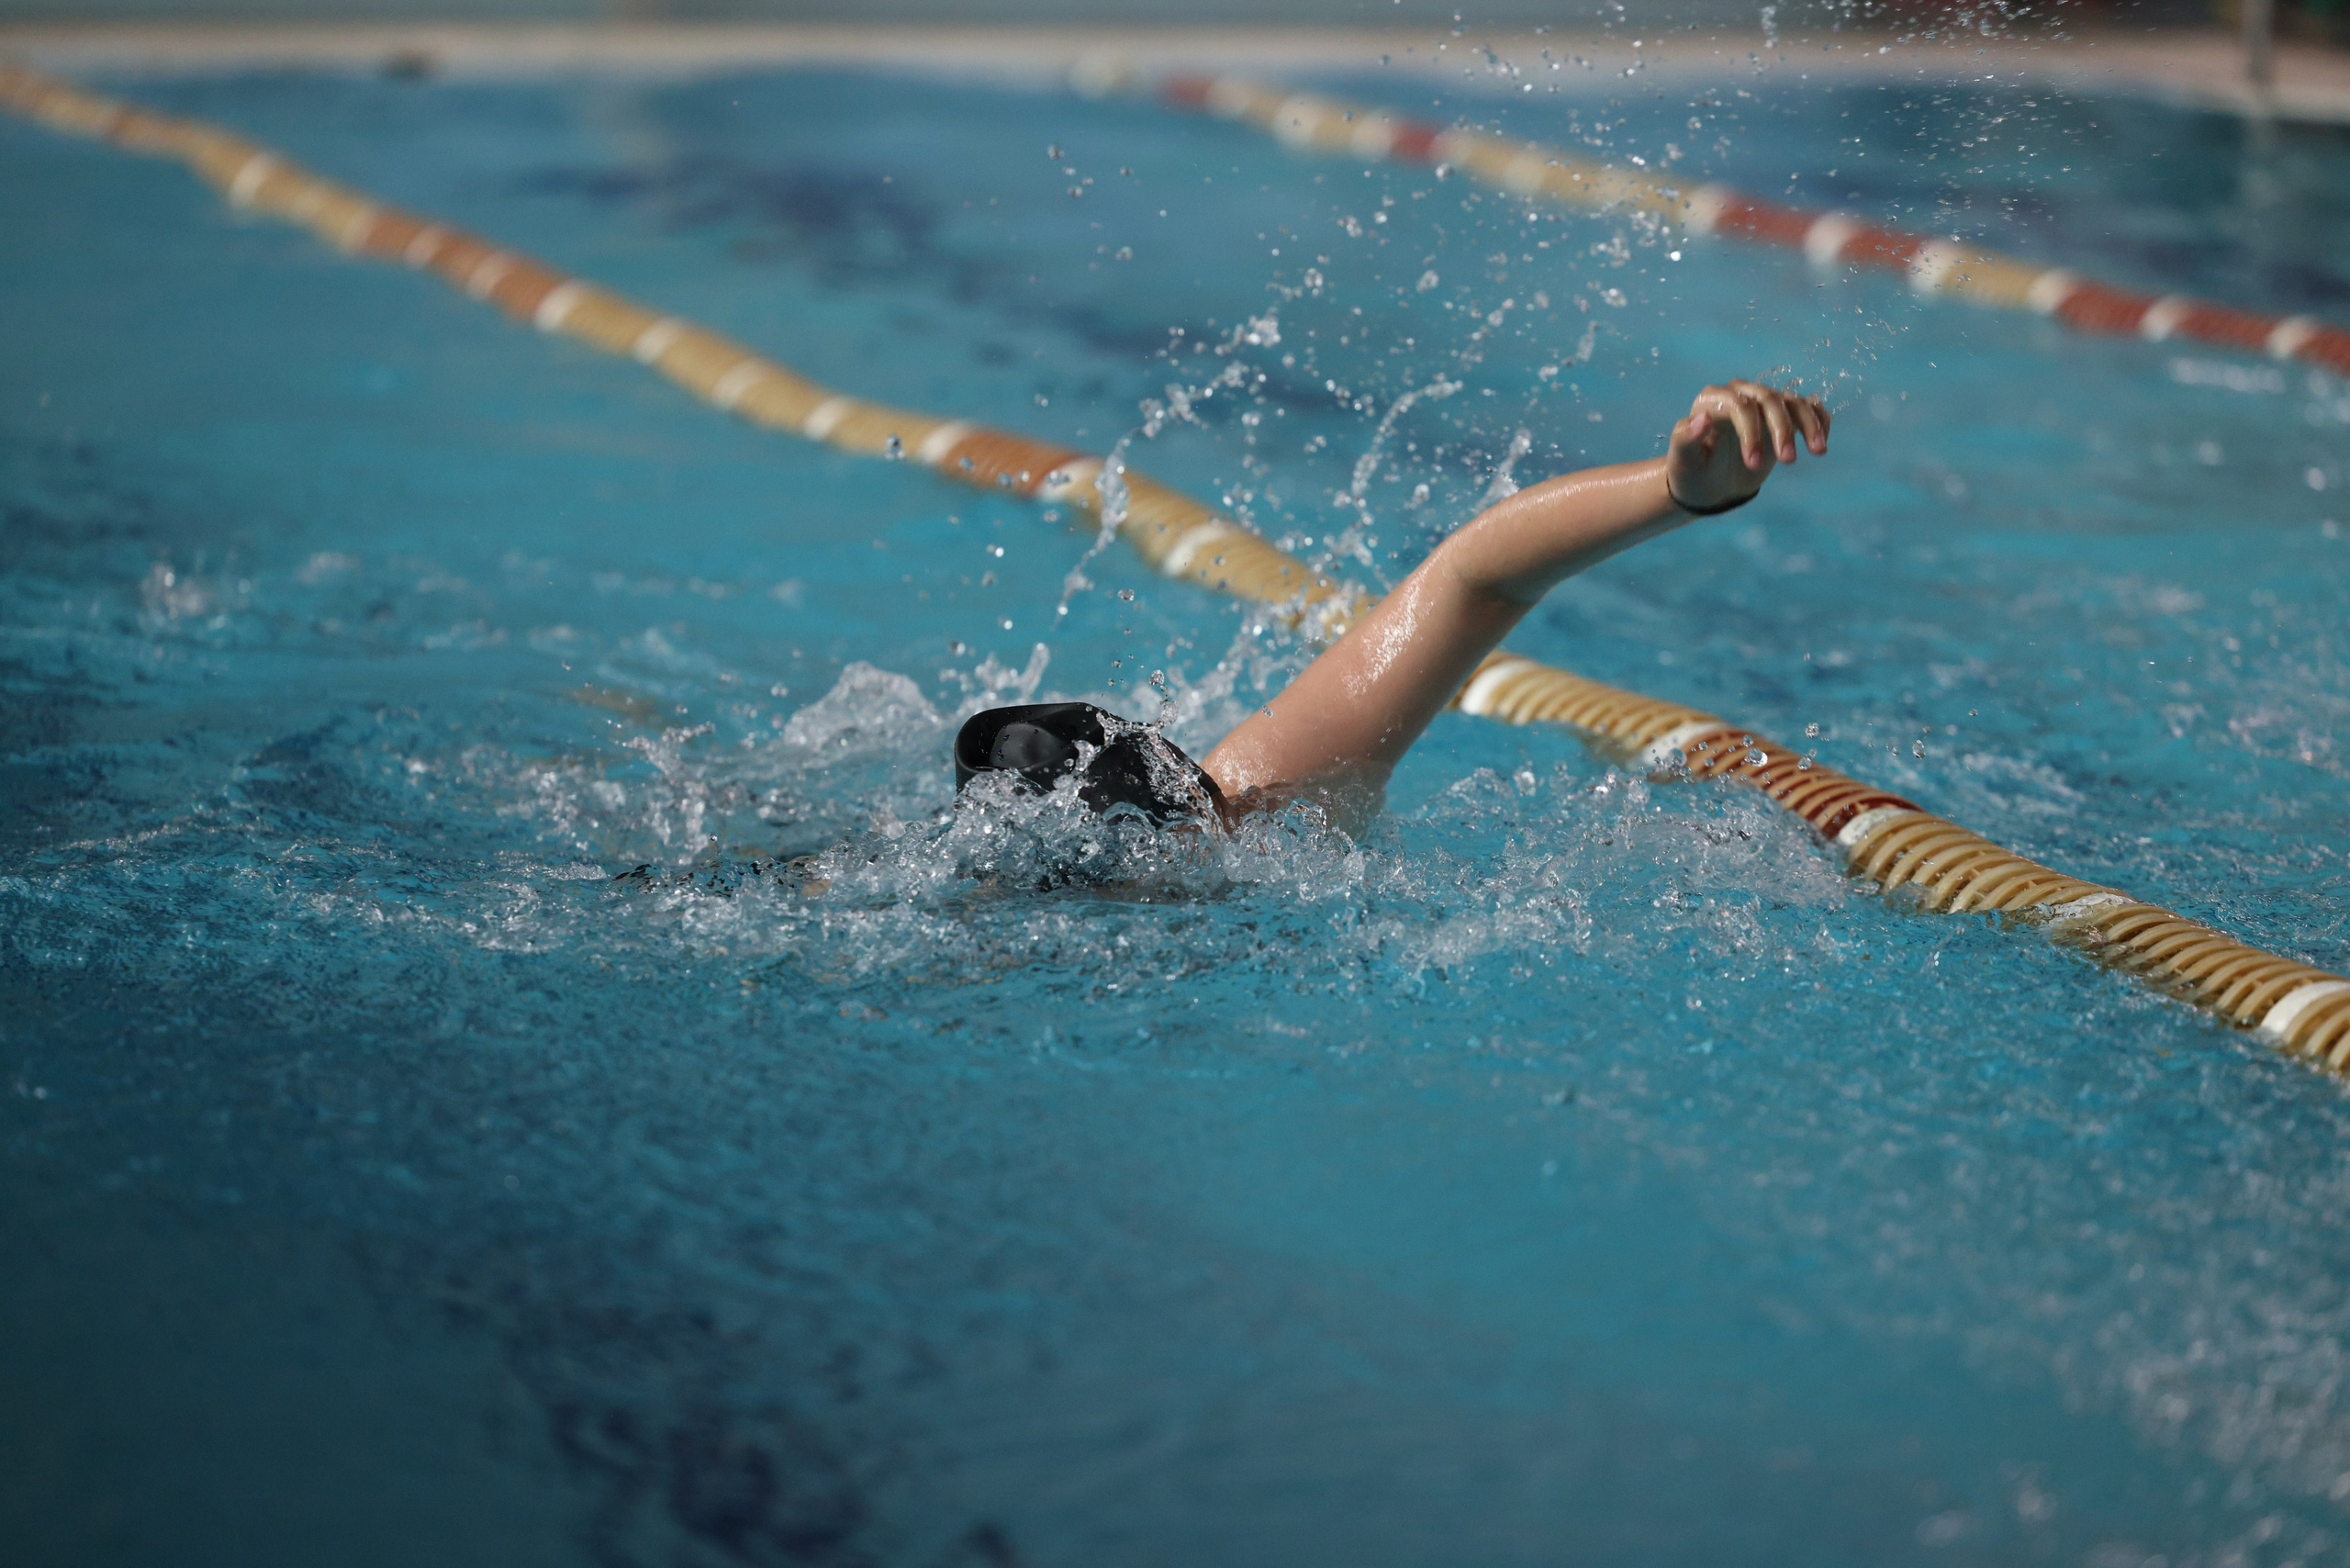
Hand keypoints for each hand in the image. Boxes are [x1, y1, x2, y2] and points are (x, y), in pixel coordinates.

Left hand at [1664, 380, 1829, 513]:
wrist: (1708, 484)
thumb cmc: (1692, 471)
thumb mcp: (1682, 460)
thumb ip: (1686, 439)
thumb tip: (1701, 419)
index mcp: (1713, 400)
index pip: (1739, 405)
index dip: (1751, 431)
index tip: (1754, 464)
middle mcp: (1740, 394)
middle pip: (1770, 399)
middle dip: (1782, 430)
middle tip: (1789, 461)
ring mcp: (1763, 403)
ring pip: (1793, 402)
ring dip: (1809, 424)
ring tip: (1819, 451)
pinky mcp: (1783, 416)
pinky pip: (1808, 408)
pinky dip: (1819, 419)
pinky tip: (1822, 440)